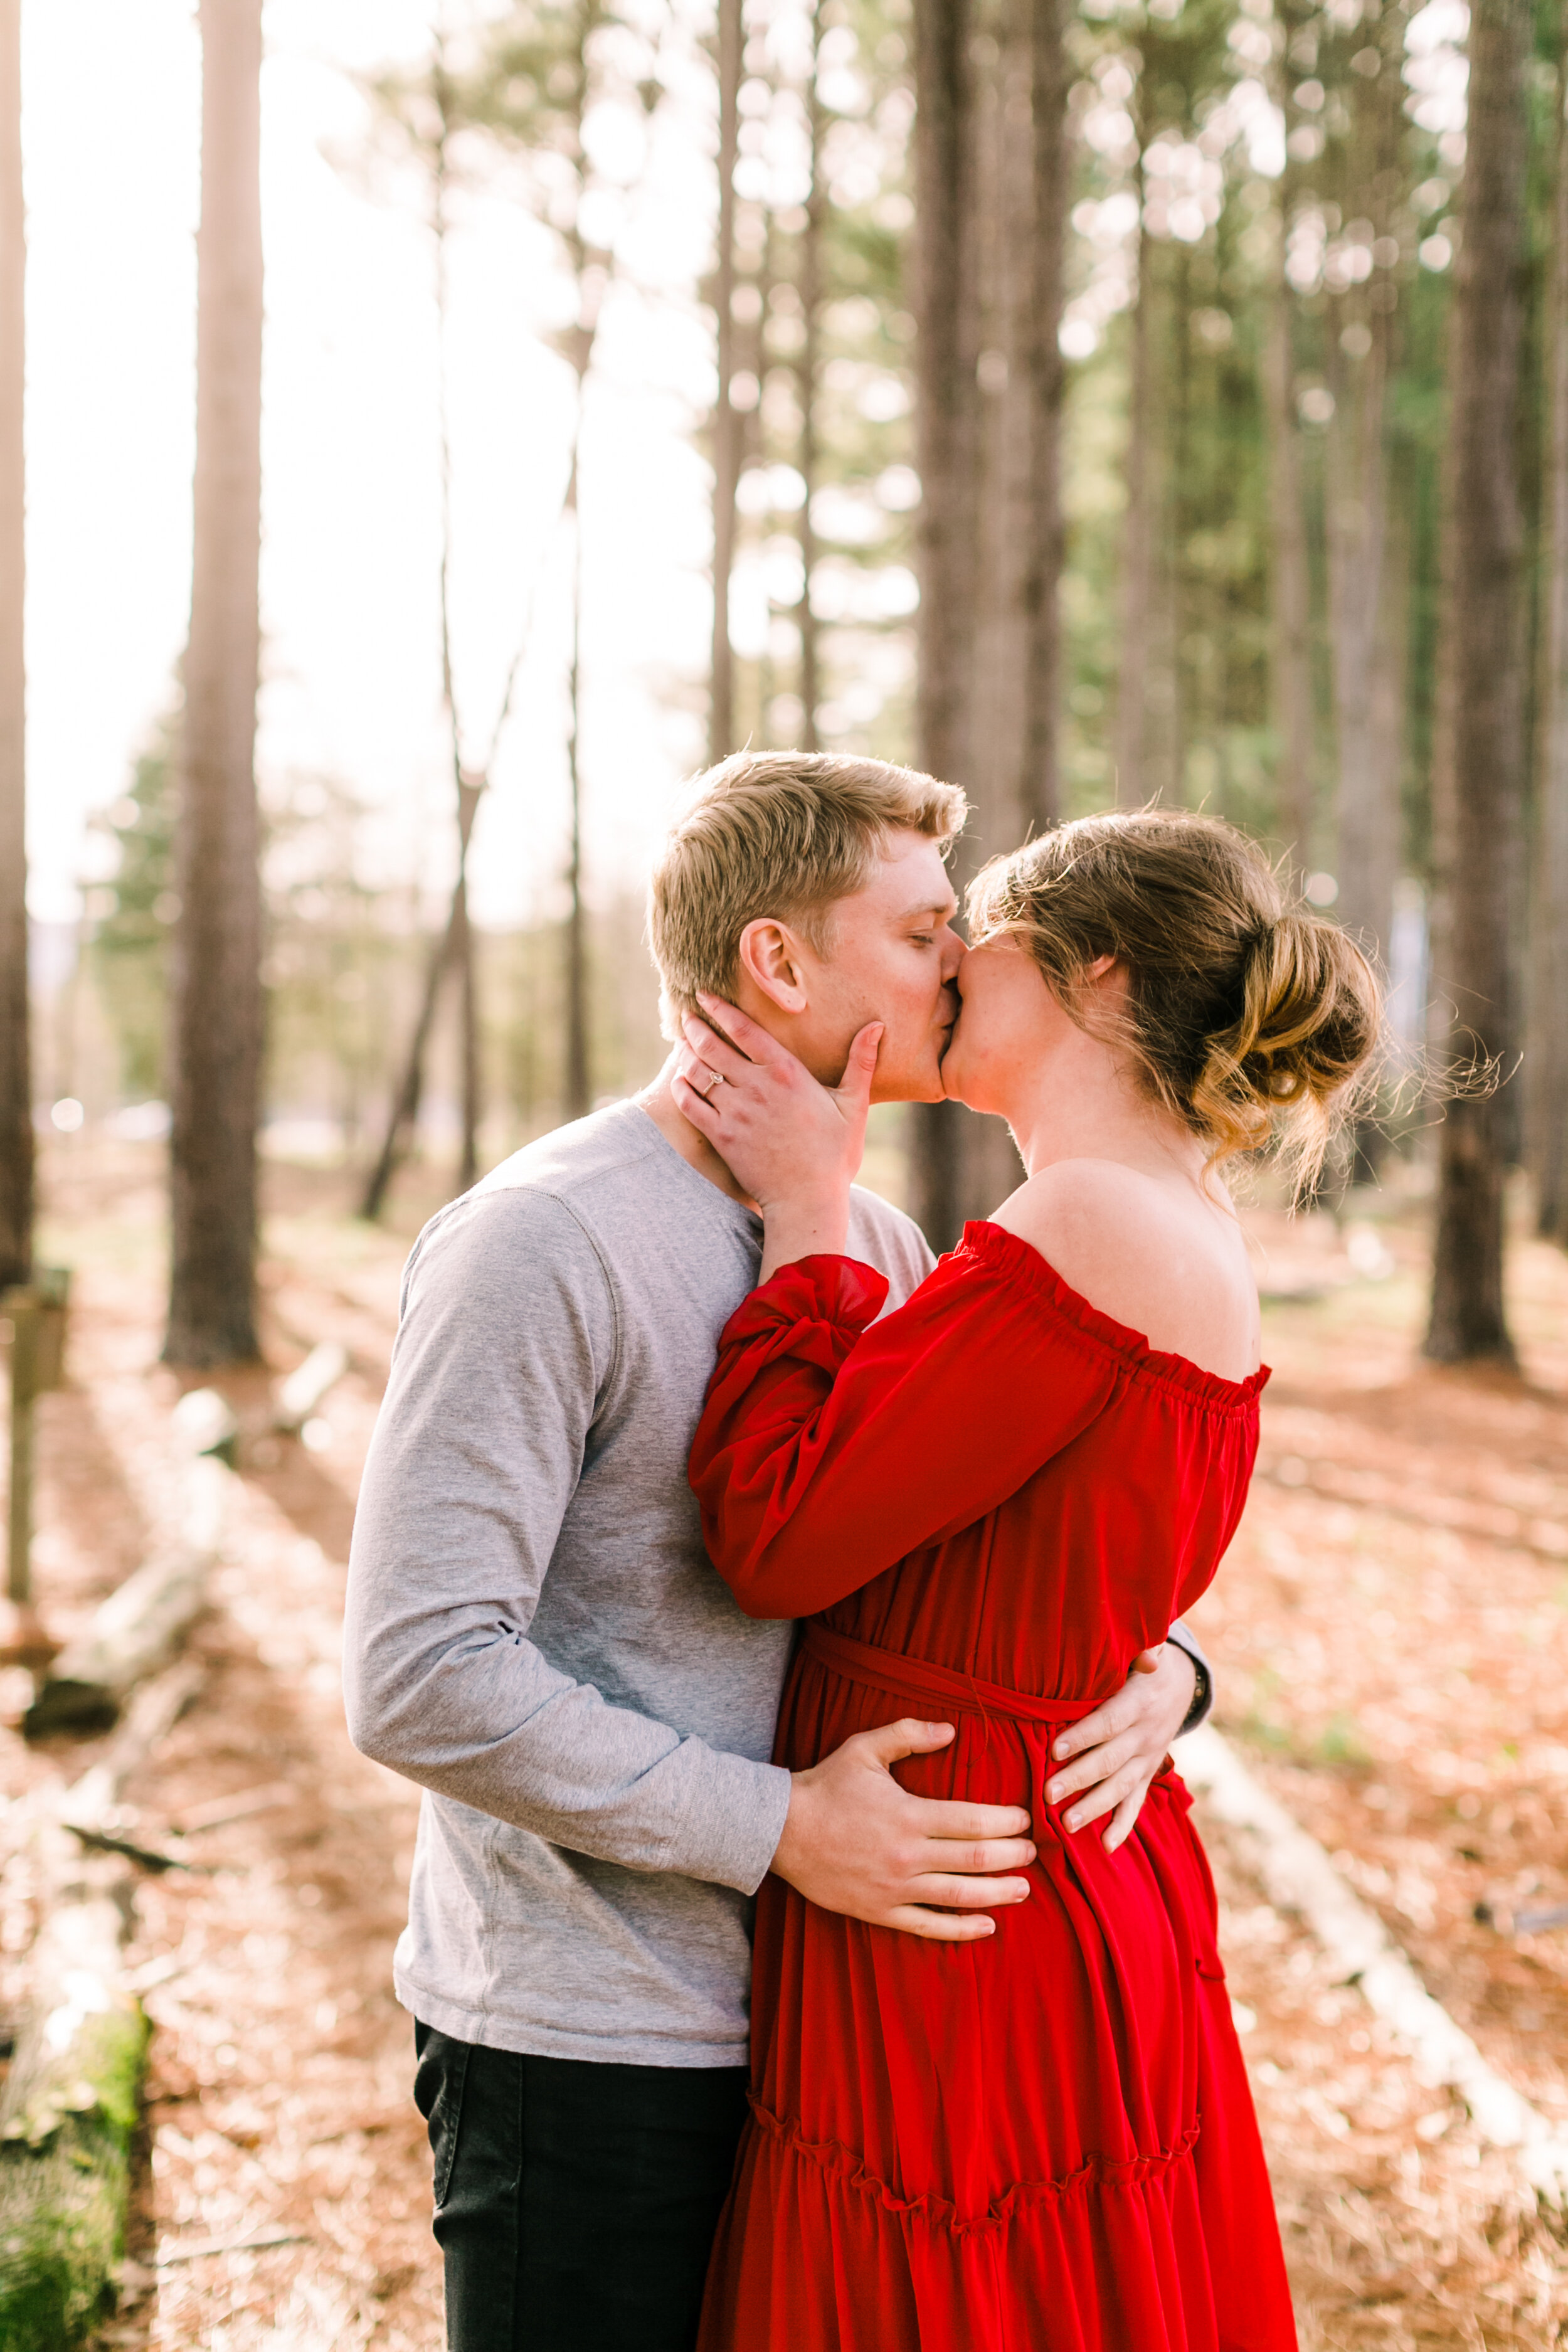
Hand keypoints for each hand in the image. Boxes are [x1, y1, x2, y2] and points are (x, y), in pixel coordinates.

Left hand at [672, 996, 881, 1274]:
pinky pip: (689, 1104)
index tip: (706, 996)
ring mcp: (735, 1112)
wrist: (807, 1201)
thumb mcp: (854, 1106)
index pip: (745, 1030)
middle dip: (696, 1027)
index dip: (721, 1009)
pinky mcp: (721, 1136)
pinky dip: (680, 1087)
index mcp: (787, 1073)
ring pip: (697, 1072)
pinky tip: (679, 1080)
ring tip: (681, 1045)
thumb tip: (876, 1026)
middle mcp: (757, 1087)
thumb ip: (860, 1063)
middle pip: (712, 1045)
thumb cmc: (834, 1156)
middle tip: (687, 1017)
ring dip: (685, 1054)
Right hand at [771, 1717, 1035, 1942]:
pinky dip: (961, 1929)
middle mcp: (908, 1855)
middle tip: (1033, 1852)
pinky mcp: (881, 1911)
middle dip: (1012, 1856)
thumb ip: (910, 1733)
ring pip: (959, 1896)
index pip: (972, 1821)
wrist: (781, 1830)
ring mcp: (895, 1888)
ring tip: (1024, 1889)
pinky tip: (987, 1926)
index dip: (1006, 1822)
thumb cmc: (826, 1785)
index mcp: (909, 1814)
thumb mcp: (865, 1748)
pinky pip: (928, 1926)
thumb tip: (952, 1730)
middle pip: (975, 1859)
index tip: (1025, 1819)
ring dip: (998, 1893)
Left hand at [1044, 1643, 1196, 1852]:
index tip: (1054, 1750)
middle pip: (1110, 1760)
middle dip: (1079, 1779)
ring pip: (1121, 1787)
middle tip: (1049, 1794)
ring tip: (1067, 1825)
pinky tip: (1107, 1847)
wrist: (1179, 1683)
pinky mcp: (1148, 1774)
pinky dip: (1123, 1826)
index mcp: (1140, 1702)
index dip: (1083, 1736)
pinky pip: (1137, 1803)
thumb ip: (1141, 1651)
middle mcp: (1147, 1735)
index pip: (1109, 1722)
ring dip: (1095, 1808)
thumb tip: (1148, 1656)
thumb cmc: (1143, 1664)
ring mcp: (1149, 1759)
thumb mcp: (1145, 1649)